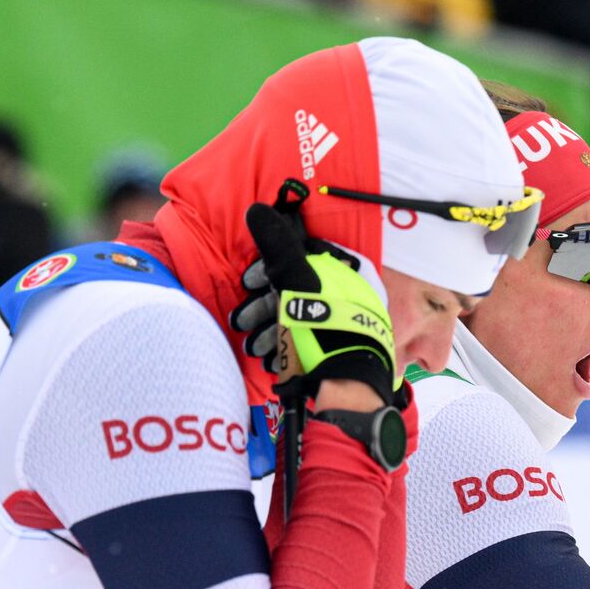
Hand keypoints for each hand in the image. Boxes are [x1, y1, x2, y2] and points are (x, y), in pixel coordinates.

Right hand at [239, 204, 399, 405]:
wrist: (346, 378)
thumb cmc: (321, 323)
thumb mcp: (295, 278)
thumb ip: (276, 245)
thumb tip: (256, 209)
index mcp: (340, 272)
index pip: (298, 260)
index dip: (267, 270)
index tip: (249, 283)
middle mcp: (345, 295)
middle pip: (293, 294)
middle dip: (262, 308)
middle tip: (242, 323)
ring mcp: (341, 325)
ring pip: (296, 321)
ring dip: (268, 331)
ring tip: (254, 347)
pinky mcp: (336, 351)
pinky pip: (306, 344)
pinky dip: (285, 349)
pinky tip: (271, 360)